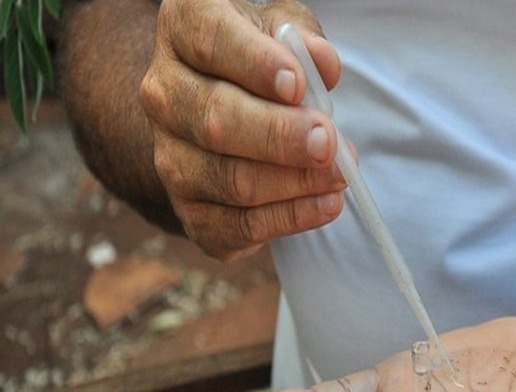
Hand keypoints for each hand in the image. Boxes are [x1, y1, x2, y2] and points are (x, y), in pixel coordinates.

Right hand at [140, 0, 346, 260]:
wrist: (227, 116)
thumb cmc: (263, 67)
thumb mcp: (284, 33)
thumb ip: (302, 38)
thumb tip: (322, 65)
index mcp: (182, 31)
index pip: (209, 41)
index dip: (254, 63)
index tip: (297, 84)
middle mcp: (165, 95)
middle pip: (215, 121)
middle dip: (279, 136)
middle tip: (328, 144)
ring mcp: (171, 159)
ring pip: (231, 180)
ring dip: (294, 182)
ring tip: (339, 175)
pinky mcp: (192, 212)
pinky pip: (239, 226)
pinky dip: (289, 219)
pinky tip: (325, 205)